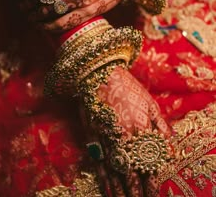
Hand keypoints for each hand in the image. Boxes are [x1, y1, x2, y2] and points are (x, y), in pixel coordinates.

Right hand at [97, 66, 170, 196]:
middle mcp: (123, 136)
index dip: (151, 182)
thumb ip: (160, 127)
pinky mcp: (92, 137)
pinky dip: (104, 180)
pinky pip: (98, 163)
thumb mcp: (150, 103)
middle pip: (131, 171)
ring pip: (114, 171)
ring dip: (121, 190)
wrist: (100, 76)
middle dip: (136, 191)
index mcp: (139, 127)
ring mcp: (105, 137)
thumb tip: (168, 150)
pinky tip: (109, 190)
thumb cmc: (128, 88)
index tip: (155, 195)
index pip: (147, 162)